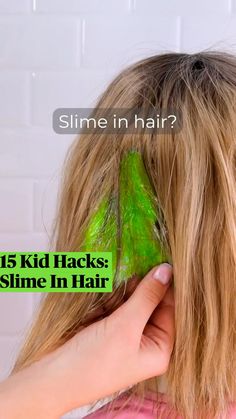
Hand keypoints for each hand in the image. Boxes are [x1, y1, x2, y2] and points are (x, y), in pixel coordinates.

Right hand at [0, 263, 173, 418]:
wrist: (54, 376)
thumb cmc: (94, 360)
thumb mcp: (126, 326)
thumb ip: (147, 296)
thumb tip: (166, 270)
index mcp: (160, 349)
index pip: (171, 309)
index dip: (167, 285)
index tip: (162, 260)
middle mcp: (147, 341)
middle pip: (153, 303)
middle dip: (143, 287)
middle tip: (138, 265)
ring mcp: (127, 334)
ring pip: (134, 301)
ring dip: (126, 290)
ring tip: (121, 281)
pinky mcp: (110, 328)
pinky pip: (118, 304)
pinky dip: (114, 296)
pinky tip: (108, 291)